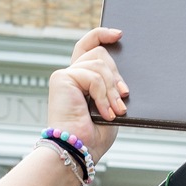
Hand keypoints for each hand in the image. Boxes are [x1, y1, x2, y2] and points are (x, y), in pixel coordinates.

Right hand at [46, 27, 127, 157]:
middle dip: (117, 76)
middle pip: (100, 53)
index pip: (89, 46)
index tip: (119, 35)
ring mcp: (65, 75)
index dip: (102, 35)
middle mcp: (71, 74)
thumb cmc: (93, 136)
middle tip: (124, 98)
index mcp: (81, 79)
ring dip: (112, 90)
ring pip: (99, 65)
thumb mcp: (110, 106)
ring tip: (116, 110)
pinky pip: (93, 77)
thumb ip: (111, 86)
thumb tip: (124, 74)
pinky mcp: (62, 78)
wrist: (77, 150)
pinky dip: (103, 95)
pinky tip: (106, 112)